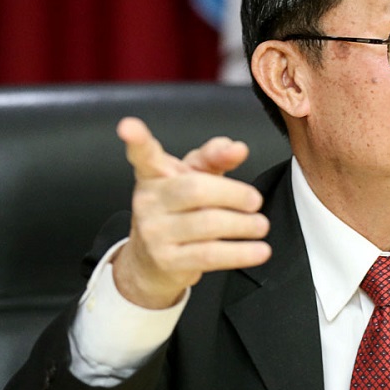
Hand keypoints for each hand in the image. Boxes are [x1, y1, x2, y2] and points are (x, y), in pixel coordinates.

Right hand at [112, 117, 270, 308]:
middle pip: (196, 189)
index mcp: (153, 174)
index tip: (129, 127)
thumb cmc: (178, 210)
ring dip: (243, 225)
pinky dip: (240, 253)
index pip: (144, 154)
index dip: (137, 140)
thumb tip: (237, 148)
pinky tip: (260, 250)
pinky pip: (210, 255)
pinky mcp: (167, 261)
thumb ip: (215, 157)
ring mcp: (154, 232)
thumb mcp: (194, 177)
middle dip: (234, 194)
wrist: (150, 262)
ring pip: (207, 224)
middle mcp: (148, 201)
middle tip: (255, 200)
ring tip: (261, 225)